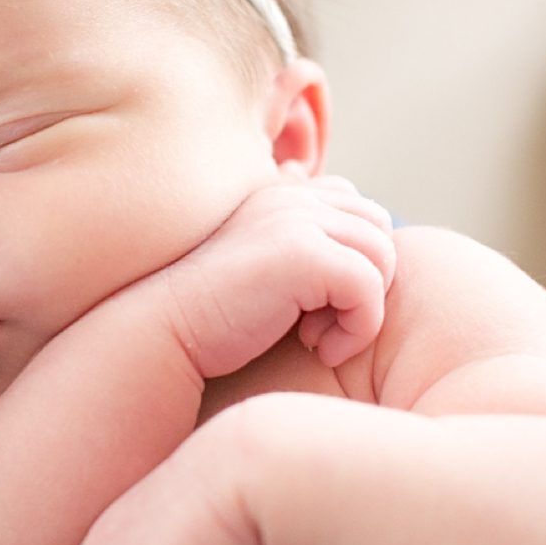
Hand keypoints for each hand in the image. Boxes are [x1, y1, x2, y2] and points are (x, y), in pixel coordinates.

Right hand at [144, 173, 395, 378]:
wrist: (163, 336)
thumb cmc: (213, 320)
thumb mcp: (264, 274)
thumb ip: (300, 250)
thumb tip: (341, 253)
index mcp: (282, 194)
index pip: (360, 210)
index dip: (355, 261)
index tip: (318, 306)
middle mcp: (291, 196)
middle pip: (380, 229)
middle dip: (367, 282)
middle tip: (323, 325)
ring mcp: (296, 219)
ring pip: (383, 256)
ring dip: (363, 308)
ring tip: (319, 337)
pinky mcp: (302, 253)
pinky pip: (369, 287)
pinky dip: (357, 328)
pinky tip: (320, 350)